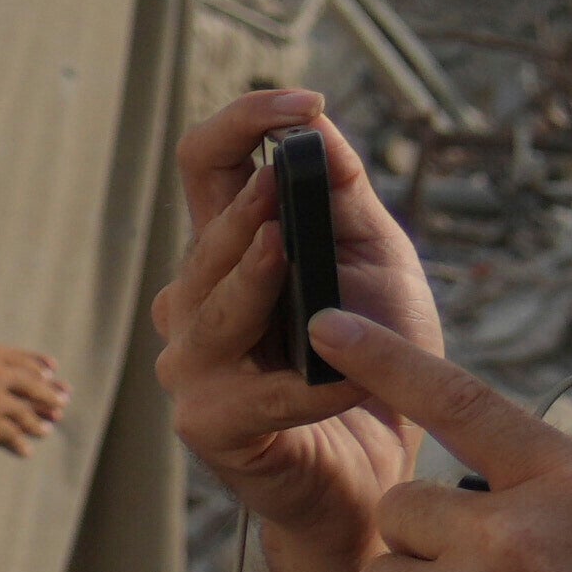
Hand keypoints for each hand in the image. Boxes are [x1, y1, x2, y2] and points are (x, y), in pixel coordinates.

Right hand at [0, 325, 73, 454]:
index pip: (20, 358)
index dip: (38, 366)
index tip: (52, 370)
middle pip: (32, 384)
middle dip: (48, 394)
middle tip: (62, 401)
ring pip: (26, 412)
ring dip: (38, 422)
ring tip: (46, 429)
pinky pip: (11, 435)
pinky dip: (19, 444)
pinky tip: (25, 450)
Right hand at [153, 86, 442, 564]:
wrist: (380, 470)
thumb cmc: (376, 363)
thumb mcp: (374, 262)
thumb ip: (343, 198)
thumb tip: (315, 122)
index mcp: (229, 252)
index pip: (206, 163)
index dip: (244, 120)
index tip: (304, 101)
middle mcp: (193, 302)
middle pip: (208, 231)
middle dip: (257, 209)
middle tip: (296, 198)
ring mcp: (191, 365)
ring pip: (213, 303)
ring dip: (268, 286)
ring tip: (320, 290)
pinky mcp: (208, 425)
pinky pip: (257, 390)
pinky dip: (317, 384)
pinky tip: (359, 380)